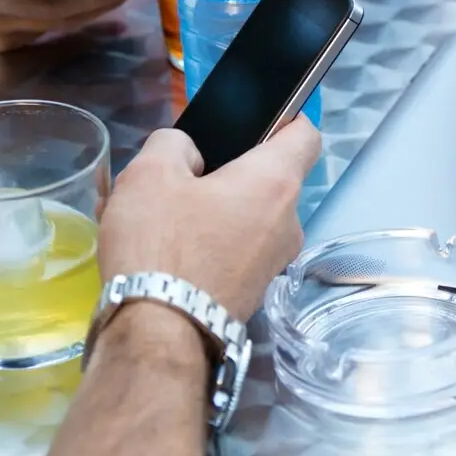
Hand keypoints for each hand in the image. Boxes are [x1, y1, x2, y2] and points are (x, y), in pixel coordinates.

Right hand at [97, 119, 321, 318]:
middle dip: (231, 171)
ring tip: (163, 214)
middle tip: (184, 173)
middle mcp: (288, 221)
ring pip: (250, 217)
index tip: (255, 118)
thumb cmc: (161, 246)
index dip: (285, 118)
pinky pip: (238, 250)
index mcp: (275, 183)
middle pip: (270, 179)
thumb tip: (189, 154)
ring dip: (216, 210)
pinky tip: (168, 250)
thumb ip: (173, 145)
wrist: (159, 337)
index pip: (306, 134)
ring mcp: (275, 261)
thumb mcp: (149, 174)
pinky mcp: (254, 291)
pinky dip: (212, 243)